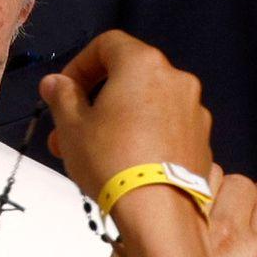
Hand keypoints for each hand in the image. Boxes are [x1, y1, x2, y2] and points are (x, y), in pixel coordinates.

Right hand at [40, 30, 211, 198]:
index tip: (63, 91)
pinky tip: (122, 162)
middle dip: (93, 99)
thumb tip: (55, 83)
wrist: (158, 212)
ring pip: (145, 103)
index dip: (79, 64)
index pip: (107, 44)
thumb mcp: (71, 125)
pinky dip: (141, 134)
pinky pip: (164, 126)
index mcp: (142, 65)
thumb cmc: (110, 160)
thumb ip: (61, 96)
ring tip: (89, 152)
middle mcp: (175, 79)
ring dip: (115, 119)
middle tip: (67, 128)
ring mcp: (193, 110)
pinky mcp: (201, 140)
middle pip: (126, 76)